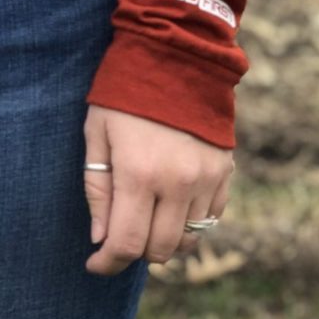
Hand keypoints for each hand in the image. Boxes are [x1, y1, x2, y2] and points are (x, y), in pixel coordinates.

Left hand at [82, 105, 233, 275]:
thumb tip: (101, 238)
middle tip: (119, 233)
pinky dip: (189, 222)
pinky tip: (171, 203)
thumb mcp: (97, 133)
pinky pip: (210, 218)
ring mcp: (206, 178)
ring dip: (163, 239)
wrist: (175, 53)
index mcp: (138, 173)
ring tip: (145, 217)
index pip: (126, 244)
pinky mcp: (224, 171)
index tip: (95, 264)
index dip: (107, 263)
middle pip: (159, 250)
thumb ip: (97, 189)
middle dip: (134, 251)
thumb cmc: (124, 92)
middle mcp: (177, 182)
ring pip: (187, 239)